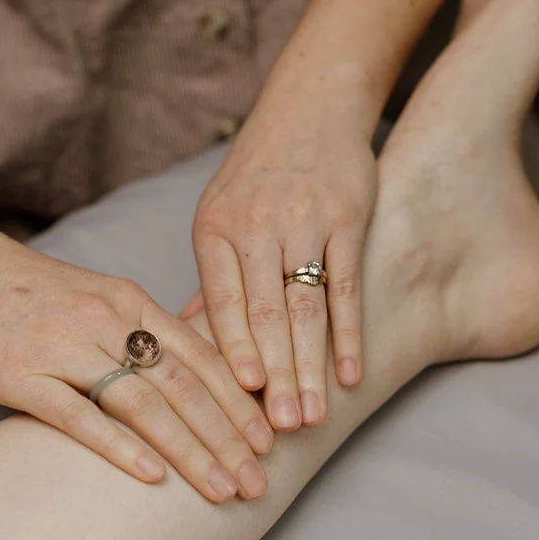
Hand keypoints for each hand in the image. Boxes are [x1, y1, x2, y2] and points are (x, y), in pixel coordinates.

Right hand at [0, 202, 272, 503]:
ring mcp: (63, 347)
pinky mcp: (20, 373)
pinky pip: (77, 415)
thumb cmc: (24, 289)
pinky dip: (118, 447)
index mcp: (129, 300)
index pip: (200, 355)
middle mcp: (106, 320)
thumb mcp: (95, 295)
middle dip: (227, 436)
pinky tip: (150, 477)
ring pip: (143, 403)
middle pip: (183, 384)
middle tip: (259, 481)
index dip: (239, 401)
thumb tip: (190, 366)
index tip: (268, 440)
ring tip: (223, 489)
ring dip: (189, 450)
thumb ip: (140, 328)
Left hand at [192, 102, 376, 430]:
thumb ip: (214, 279)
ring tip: (313, 416)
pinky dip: (349, 333)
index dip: (231, 350)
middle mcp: (257, 225)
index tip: (239, 398)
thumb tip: (188, 340)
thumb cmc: (259, 173)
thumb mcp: (222, 214)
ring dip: (310, 367)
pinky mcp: (347, 217)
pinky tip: (350, 373)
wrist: (310, 109)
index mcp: (215, 229)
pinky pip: (346, 285)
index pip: (222, 301)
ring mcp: (304, 221)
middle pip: (265, 314)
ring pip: (305, 307)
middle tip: (277, 430)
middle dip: (272, 376)